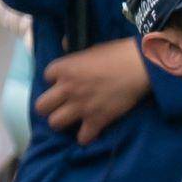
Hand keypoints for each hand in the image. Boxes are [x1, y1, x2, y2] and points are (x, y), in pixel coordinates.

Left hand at [34, 35, 156, 139]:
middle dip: (49, 107)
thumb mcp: (90, 47)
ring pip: (55, 123)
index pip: (46, 77)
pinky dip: (86, 136)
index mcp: (64, 68)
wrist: (139, 66)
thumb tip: (64, 43)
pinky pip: (83, 137)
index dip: (55, 80)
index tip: (64, 81)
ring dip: (63, 122)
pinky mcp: (97, 120)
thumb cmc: (117, 53)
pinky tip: (90, 132)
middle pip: (41, 107)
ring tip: (72, 119)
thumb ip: (74, 53)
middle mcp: (67, 89)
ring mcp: (81, 106)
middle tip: (60, 105)